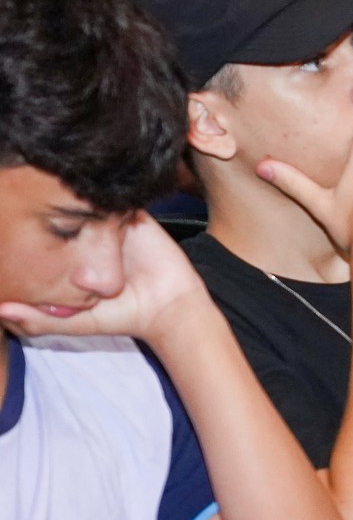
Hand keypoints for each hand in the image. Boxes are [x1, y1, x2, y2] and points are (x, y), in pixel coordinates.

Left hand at [0, 213, 212, 345]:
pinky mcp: (131, 215)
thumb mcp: (73, 322)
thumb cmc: (122, 316)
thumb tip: (0, 311)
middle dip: (42, 216)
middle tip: (18, 213)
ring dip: (68, 202)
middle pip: (58, 219)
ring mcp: (108, 226)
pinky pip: (112, 200)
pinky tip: (84, 201)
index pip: (41, 241)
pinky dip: (100, 197)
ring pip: (81, 204)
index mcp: (70, 260)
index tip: (6, 236)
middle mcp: (87, 240)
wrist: (168, 307)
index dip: (22, 237)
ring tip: (49, 202)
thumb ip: (38, 320)